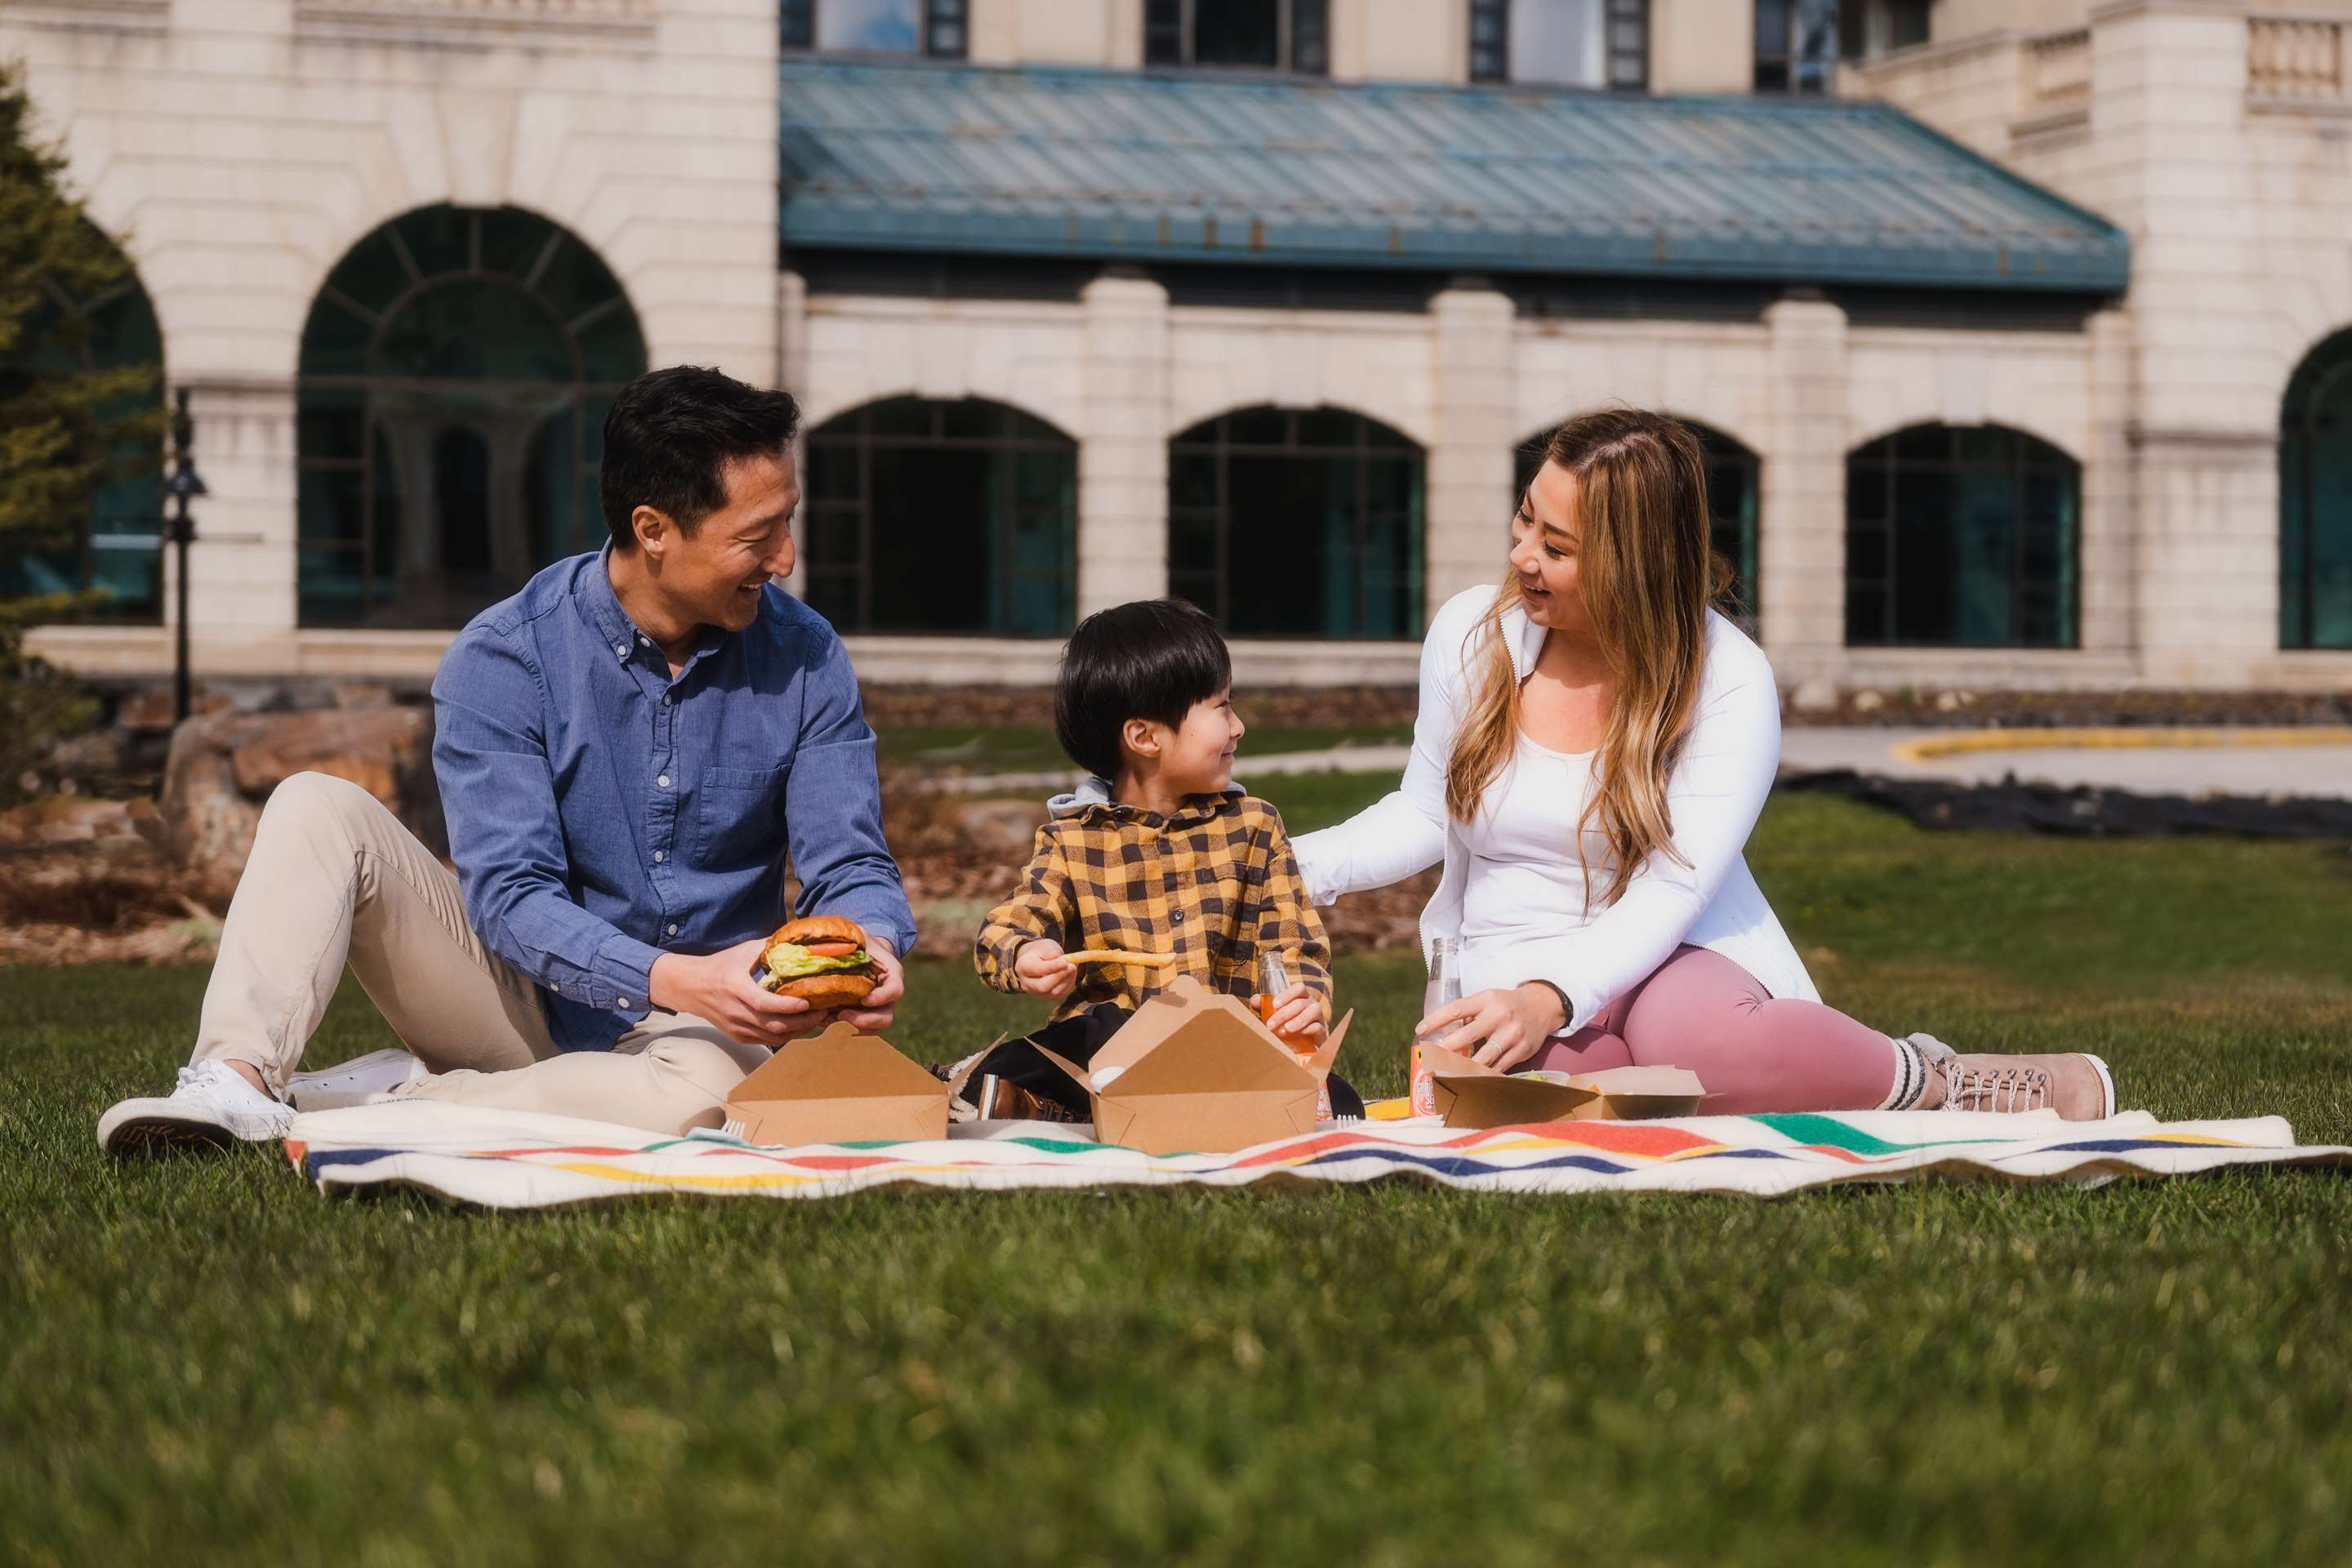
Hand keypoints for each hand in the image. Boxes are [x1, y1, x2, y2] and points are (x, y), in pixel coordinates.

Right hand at [649, 939, 822, 1047]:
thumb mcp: (742, 951)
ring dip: (798, 1032)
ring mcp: (735, 1027)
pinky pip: (766, 1041)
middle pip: (773, 1025)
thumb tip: (797, 938)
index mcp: (735, 988)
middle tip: (823, 1012)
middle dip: (802, 1022)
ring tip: (817, 1020)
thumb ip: (769, 946)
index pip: (764, 1003)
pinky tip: (800, 1027)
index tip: (809, 1001)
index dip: (788, 1006)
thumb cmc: (719, 966)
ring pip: (772, 1037)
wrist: (690, 987)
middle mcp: (734, 1011)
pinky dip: (786, 1036)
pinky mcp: (737, 1036)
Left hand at [835, 935, 903, 1034]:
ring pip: (874, 1029)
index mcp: (892, 974)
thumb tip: (823, 944)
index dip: (881, 998)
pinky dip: (844, 1029)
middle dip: (864, 1020)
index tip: (863, 999)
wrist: (863, 951)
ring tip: (830, 1020)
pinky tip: (826, 1019)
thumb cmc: (861, 941)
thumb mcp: (858, 934)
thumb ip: (850, 939)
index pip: (895, 990)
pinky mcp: (865, 1015)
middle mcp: (889, 994)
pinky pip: (860, 1031)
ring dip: (853, 1028)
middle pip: (886, 1017)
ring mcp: (878, 1007)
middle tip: (841, 1015)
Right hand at [1013, 938, 1076, 999]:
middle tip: (1072, 966)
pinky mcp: (1047, 996)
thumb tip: (1062, 961)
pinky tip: (1070, 974)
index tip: (1065, 962)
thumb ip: (1051, 951)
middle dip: (1060, 976)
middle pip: (1043, 986)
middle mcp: (1026, 983)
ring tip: (1072, 967)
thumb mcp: (1045, 945)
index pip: (1037, 970)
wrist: (1038, 959)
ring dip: (1067, 979)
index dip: (1052, 967)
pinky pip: (1061, 994)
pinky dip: (1069, 983)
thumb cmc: (1042, 951)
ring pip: (1054, 992)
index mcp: (1023, 966)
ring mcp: (1036, 992)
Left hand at [1255, 982, 1325, 1045]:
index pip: (1299, 988)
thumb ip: (1264, 1006)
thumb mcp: (1273, 1014)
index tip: (1274, 1005)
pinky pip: (1319, 1026)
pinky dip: (1308, 1029)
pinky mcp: (1322, 1031)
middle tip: (1271, 1024)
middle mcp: (1311, 1003)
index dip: (1287, 994)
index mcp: (1300, 997)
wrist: (1302, 1044)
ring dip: (1299, 1019)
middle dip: (1285, 1013)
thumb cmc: (1286, 1023)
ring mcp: (1318, 1016)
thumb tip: (1255, 1000)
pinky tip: (1299, 1034)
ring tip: (1287, 1028)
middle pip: (1301, 1002)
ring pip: (1314, 1010)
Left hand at [1414, 983, 1568, 1071]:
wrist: (1543, 1006)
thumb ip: (1468, 1013)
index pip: (1457, 1009)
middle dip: (1447, 1048)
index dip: (1436, 1020)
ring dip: (1463, 1067)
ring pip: (1484, 1057)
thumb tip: (1440, 1030)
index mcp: (1487, 999)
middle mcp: (1500, 1016)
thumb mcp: (1488, 999)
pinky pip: (1499, 1067)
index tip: (1420, 1030)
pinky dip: (1483, 1074)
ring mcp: (1512, 1034)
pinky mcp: (1522, 1050)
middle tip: (1430, 1058)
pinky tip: (1469, 1079)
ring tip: (1446, 1074)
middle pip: (1469, 1035)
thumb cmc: (1507, 1004)